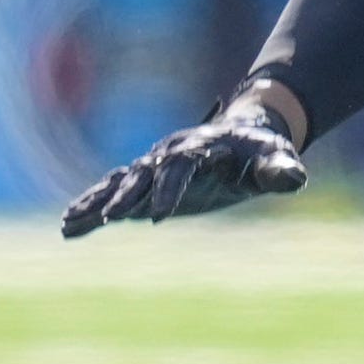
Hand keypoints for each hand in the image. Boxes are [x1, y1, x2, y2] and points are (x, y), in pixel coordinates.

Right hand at [60, 93, 307, 236]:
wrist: (242, 135)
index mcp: (203, 147)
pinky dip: (91, 206)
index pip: (183, 166)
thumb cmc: (260, 151)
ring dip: (98, 200)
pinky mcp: (144, 180)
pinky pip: (112, 192)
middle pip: (144, 172)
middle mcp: (171, 152)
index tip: (158, 215)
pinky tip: (68, 228)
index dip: (171, 188)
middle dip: (127, 194)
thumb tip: (294, 179)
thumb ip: (280, 169)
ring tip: (70, 221)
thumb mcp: (275, 159)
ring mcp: (154, 165)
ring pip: (121, 181)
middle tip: (109, 217)